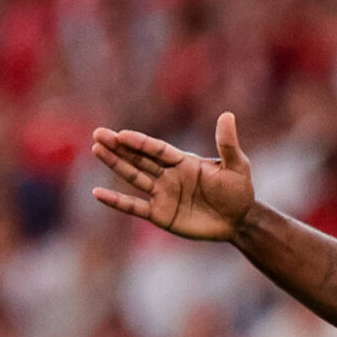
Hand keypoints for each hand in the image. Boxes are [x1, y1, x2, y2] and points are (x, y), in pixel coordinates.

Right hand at [91, 113, 256, 241]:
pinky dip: (116, 201)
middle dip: (119, 147)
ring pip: (133, 177)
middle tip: (98, 134)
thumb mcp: (237, 167)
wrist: (239, 221)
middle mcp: (168, 175)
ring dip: (115, 164)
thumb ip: (227, 144)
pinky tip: (97, 194)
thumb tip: (227, 115)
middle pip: (139, 158)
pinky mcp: (160, 214)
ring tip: (97, 150)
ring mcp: (162, 194)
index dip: (141, 142)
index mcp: (183, 161)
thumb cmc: (239, 191)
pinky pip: (134, 207)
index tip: (122, 134)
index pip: (157, 149)